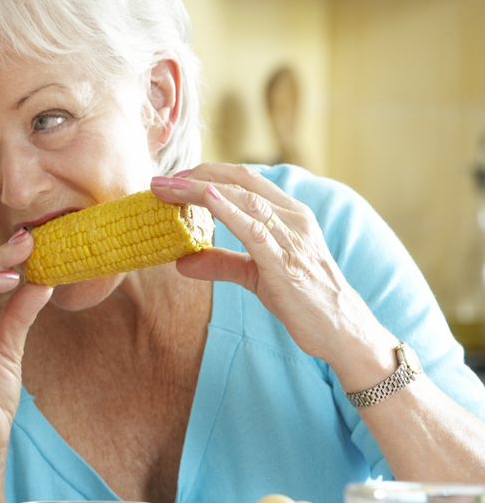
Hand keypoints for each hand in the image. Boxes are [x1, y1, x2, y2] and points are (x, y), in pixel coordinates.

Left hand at [152, 164, 390, 371]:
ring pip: (243, 199)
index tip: (173, 178)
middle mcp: (292, 217)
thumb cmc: (302, 298)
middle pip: (240, 180)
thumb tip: (181, 262)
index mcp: (288, 214)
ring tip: (167, 187)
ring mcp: (291, 237)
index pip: (244, 180)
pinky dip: (228, 210)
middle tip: (160, 179)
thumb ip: (221, 263)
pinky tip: (205, 198)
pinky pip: (254, 230)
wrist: (341, 329)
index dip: (207, 173)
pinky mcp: (286, 262)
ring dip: (200, 189)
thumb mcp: (255, 275)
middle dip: (197, 174)